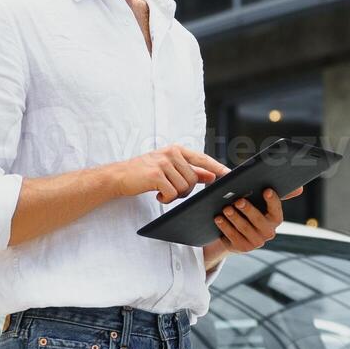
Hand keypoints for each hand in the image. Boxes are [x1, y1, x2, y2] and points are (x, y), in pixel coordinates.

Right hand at [111, 145, 229, 202]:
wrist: (119, 176)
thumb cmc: (145, 173)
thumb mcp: (169, 167)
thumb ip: (191, 171)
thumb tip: (211, 176)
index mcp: (177, 150)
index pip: (203, 159)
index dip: (217, 167)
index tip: (230, 174)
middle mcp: (172, 153)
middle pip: (193, 179)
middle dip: (185, 190)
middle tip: (171, 191)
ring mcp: (163, 162)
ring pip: (184, 187)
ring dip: (175, 195)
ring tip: (163, 191)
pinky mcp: (156, 174)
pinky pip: (172, 193)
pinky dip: (167, 199)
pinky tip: (158, 195)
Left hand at [210, 186, 299, 253]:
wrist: (235, 232)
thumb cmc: (249, 211)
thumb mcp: (259, 202)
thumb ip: (273, 195)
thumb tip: (300, 189)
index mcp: (275, 219)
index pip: (276, 209)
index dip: (272, 201)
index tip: (266, 190)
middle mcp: (269, 232)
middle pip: (259, 220)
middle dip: (248, 210)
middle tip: (238, 200)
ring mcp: (257, 242)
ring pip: (245, 229)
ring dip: (235, 218)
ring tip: (225, 208)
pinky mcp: (243, 248)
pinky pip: (233, 237)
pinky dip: (225, 227)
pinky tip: (218, 218)